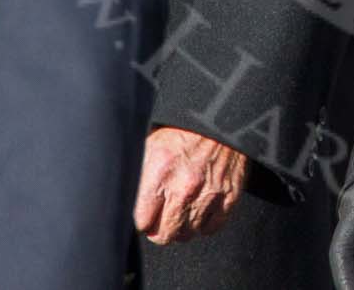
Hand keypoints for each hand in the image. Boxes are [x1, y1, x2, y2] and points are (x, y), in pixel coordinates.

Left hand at [133, 127, 248, 244]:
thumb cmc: (182, 131)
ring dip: (181, 229)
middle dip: (158, 230)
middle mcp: (184, 186)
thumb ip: (138, 174)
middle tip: (159, 219)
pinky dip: (204, 225)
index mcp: (160, 171)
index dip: (141, 219)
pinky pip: (211, 229)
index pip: (141, 221)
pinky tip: (198, 212)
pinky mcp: (228, 196)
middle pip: (163, 235)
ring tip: (179, 214)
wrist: (220, 119)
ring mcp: (208, 194)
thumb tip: (125, 197)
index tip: (145, 214)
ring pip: (187, 235)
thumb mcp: (151, 144)